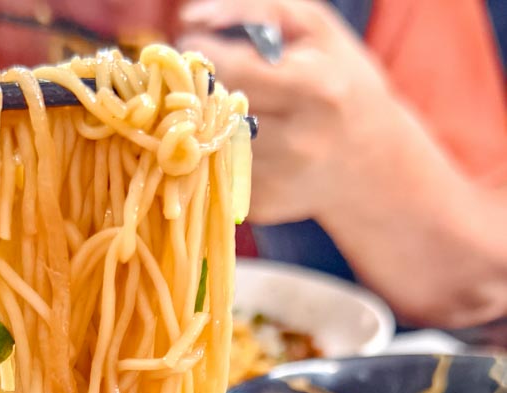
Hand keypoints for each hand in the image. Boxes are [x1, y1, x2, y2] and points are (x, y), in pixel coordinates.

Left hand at [177, 0, 396, 223]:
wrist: (371, 160)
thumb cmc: (340, 80)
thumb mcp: (315, 29)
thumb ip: (258, 9)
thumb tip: (192, 18)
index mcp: (314, 90)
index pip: (233, 70)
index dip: (204, 53)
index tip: (191, 41)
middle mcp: (296, 141)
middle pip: (216, 109)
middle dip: (199, 88)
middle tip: (201, 76)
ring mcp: (278, 179)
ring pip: (210, 143)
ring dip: (202, 124)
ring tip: (220, 108)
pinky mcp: (261, 205)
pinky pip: (218, 173)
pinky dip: (217, 155)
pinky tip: (237, 145)